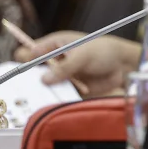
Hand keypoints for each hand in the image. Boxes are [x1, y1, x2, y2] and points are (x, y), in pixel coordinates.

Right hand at [17, 31, 140, 97]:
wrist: (122, 66)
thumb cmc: (104, 52)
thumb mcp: (83, 56)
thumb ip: (65, 67)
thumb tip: (44, 80)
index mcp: (54, 45)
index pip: (30, 51)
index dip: (24, 61)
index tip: (25, 71)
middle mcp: (54, 60)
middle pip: (32, 71)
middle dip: (30, 80)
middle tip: (29, 89)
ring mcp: (60, 75)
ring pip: (42, 86)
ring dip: (42, 92)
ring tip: (44, 98)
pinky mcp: (67, 88)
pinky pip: (55, 95)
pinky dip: (54, 99)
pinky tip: (53, 104)